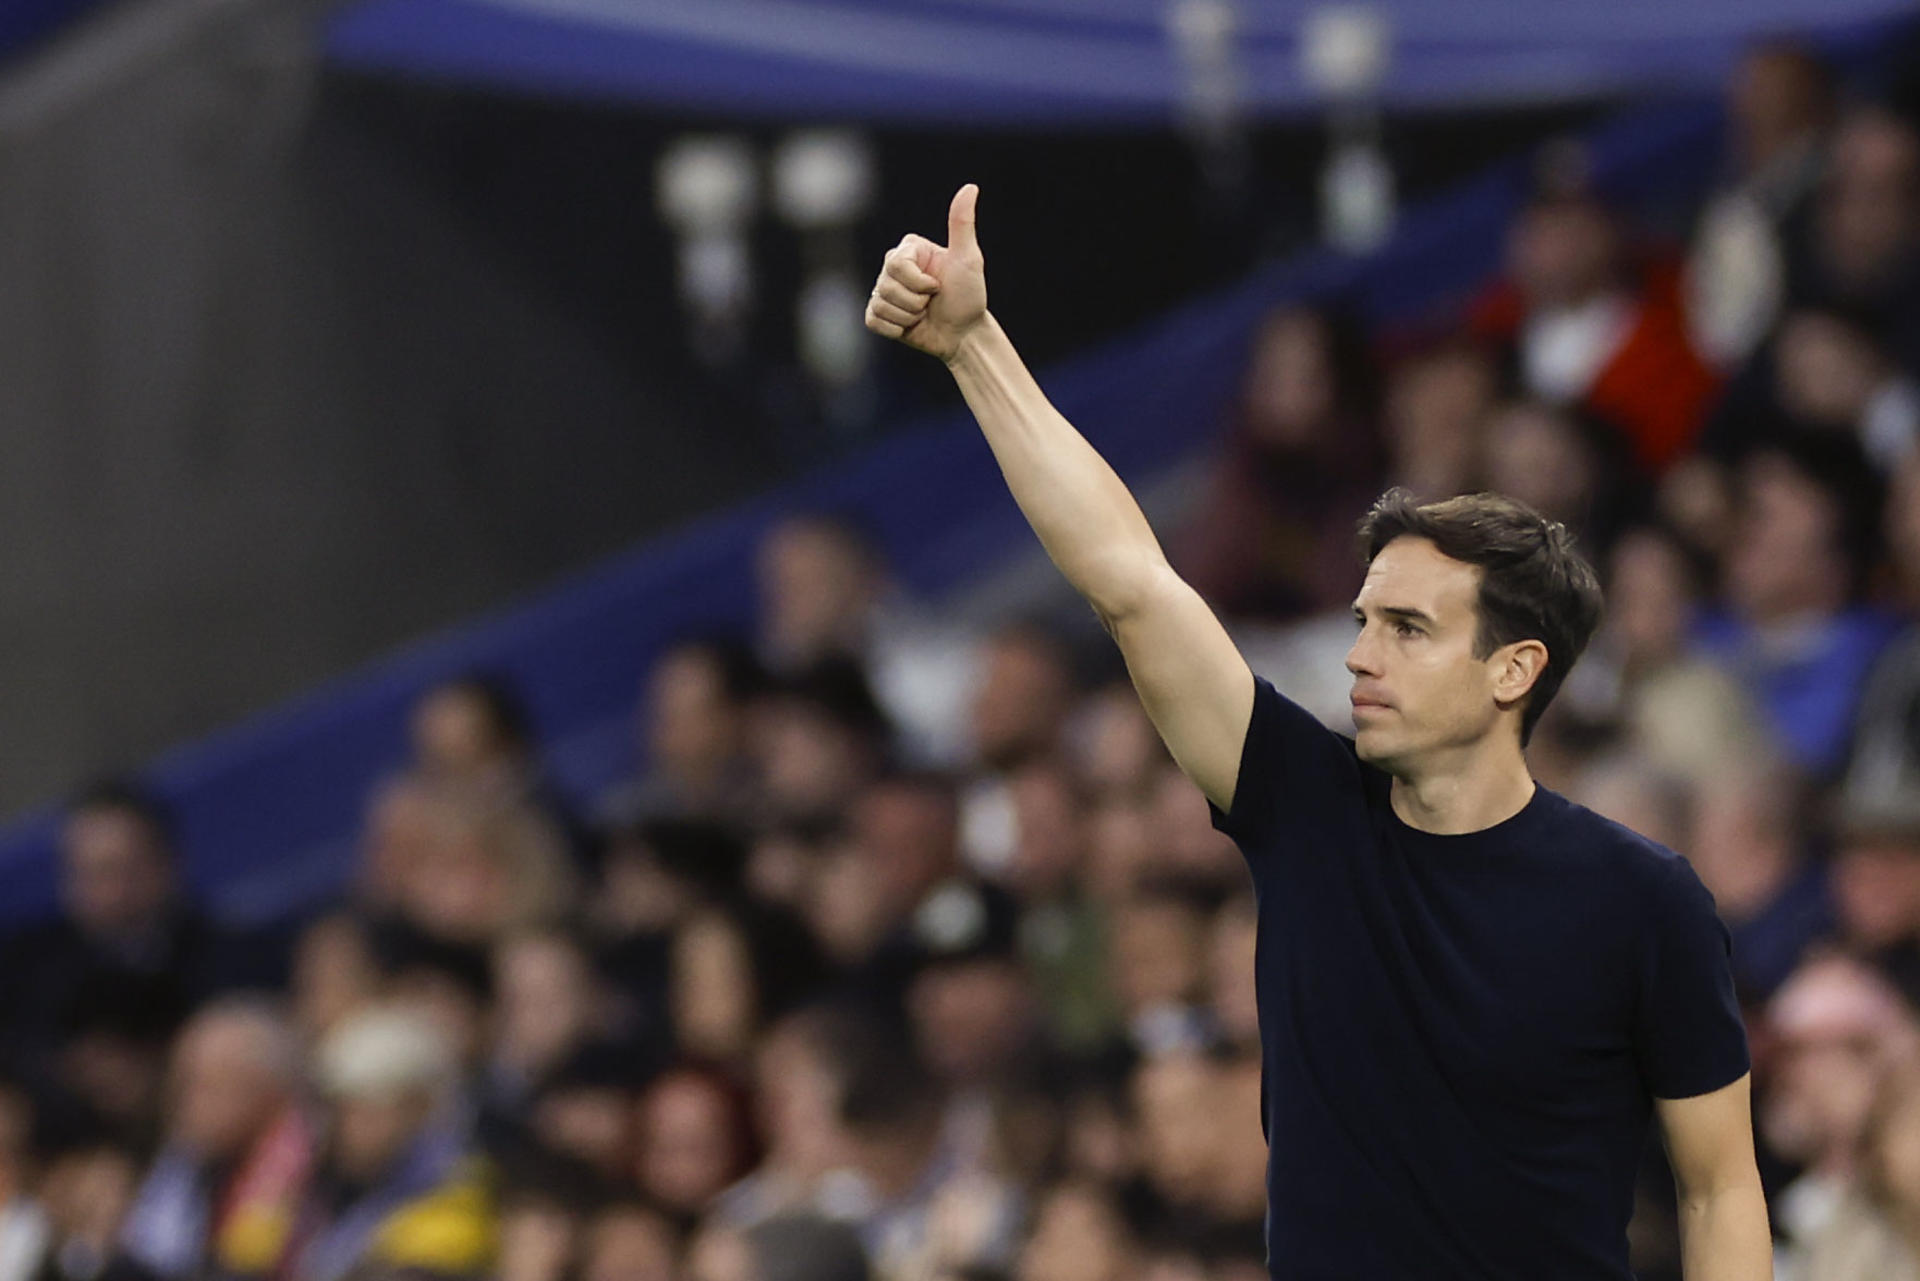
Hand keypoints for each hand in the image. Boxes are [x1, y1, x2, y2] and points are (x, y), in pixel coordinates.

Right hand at [865, 183, 987, 362]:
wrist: (963, 333)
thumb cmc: (968, 295)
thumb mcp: (969, 259)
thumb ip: (962, 224)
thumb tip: (970, 186)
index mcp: (908, 250)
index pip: (896, 265)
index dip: (919, 283)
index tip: (938, 286)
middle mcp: (891, 267)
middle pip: (886, 286)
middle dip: (915, 301)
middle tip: (931, 302)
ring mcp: (882, 291)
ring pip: (881, 305)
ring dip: (908, 317)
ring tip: (923, 314)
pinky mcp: (877, 314)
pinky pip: (873, 321)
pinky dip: (895, 329)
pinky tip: (910, 326)